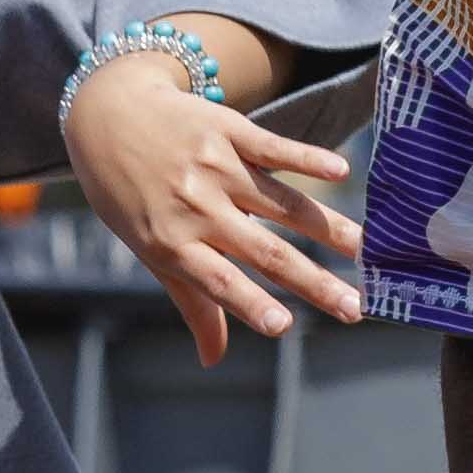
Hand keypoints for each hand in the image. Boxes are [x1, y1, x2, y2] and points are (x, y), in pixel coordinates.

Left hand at [66, 48, 367, 364]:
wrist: (107, 113)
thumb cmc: (128, 193)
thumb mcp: (150, 248)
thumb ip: (192, 300)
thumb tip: (213, 359)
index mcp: (172, 243)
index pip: (219, 282)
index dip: (251, 304)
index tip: (285, 327)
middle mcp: (196, 208)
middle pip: (265, 250)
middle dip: (313, 282)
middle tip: (354, 307)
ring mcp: (214, 168)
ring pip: (282, 203)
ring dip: (328, 227)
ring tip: (365, 250)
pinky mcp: (228, 131)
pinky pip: (274, 148)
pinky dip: (308, 159)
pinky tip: (341, 172)